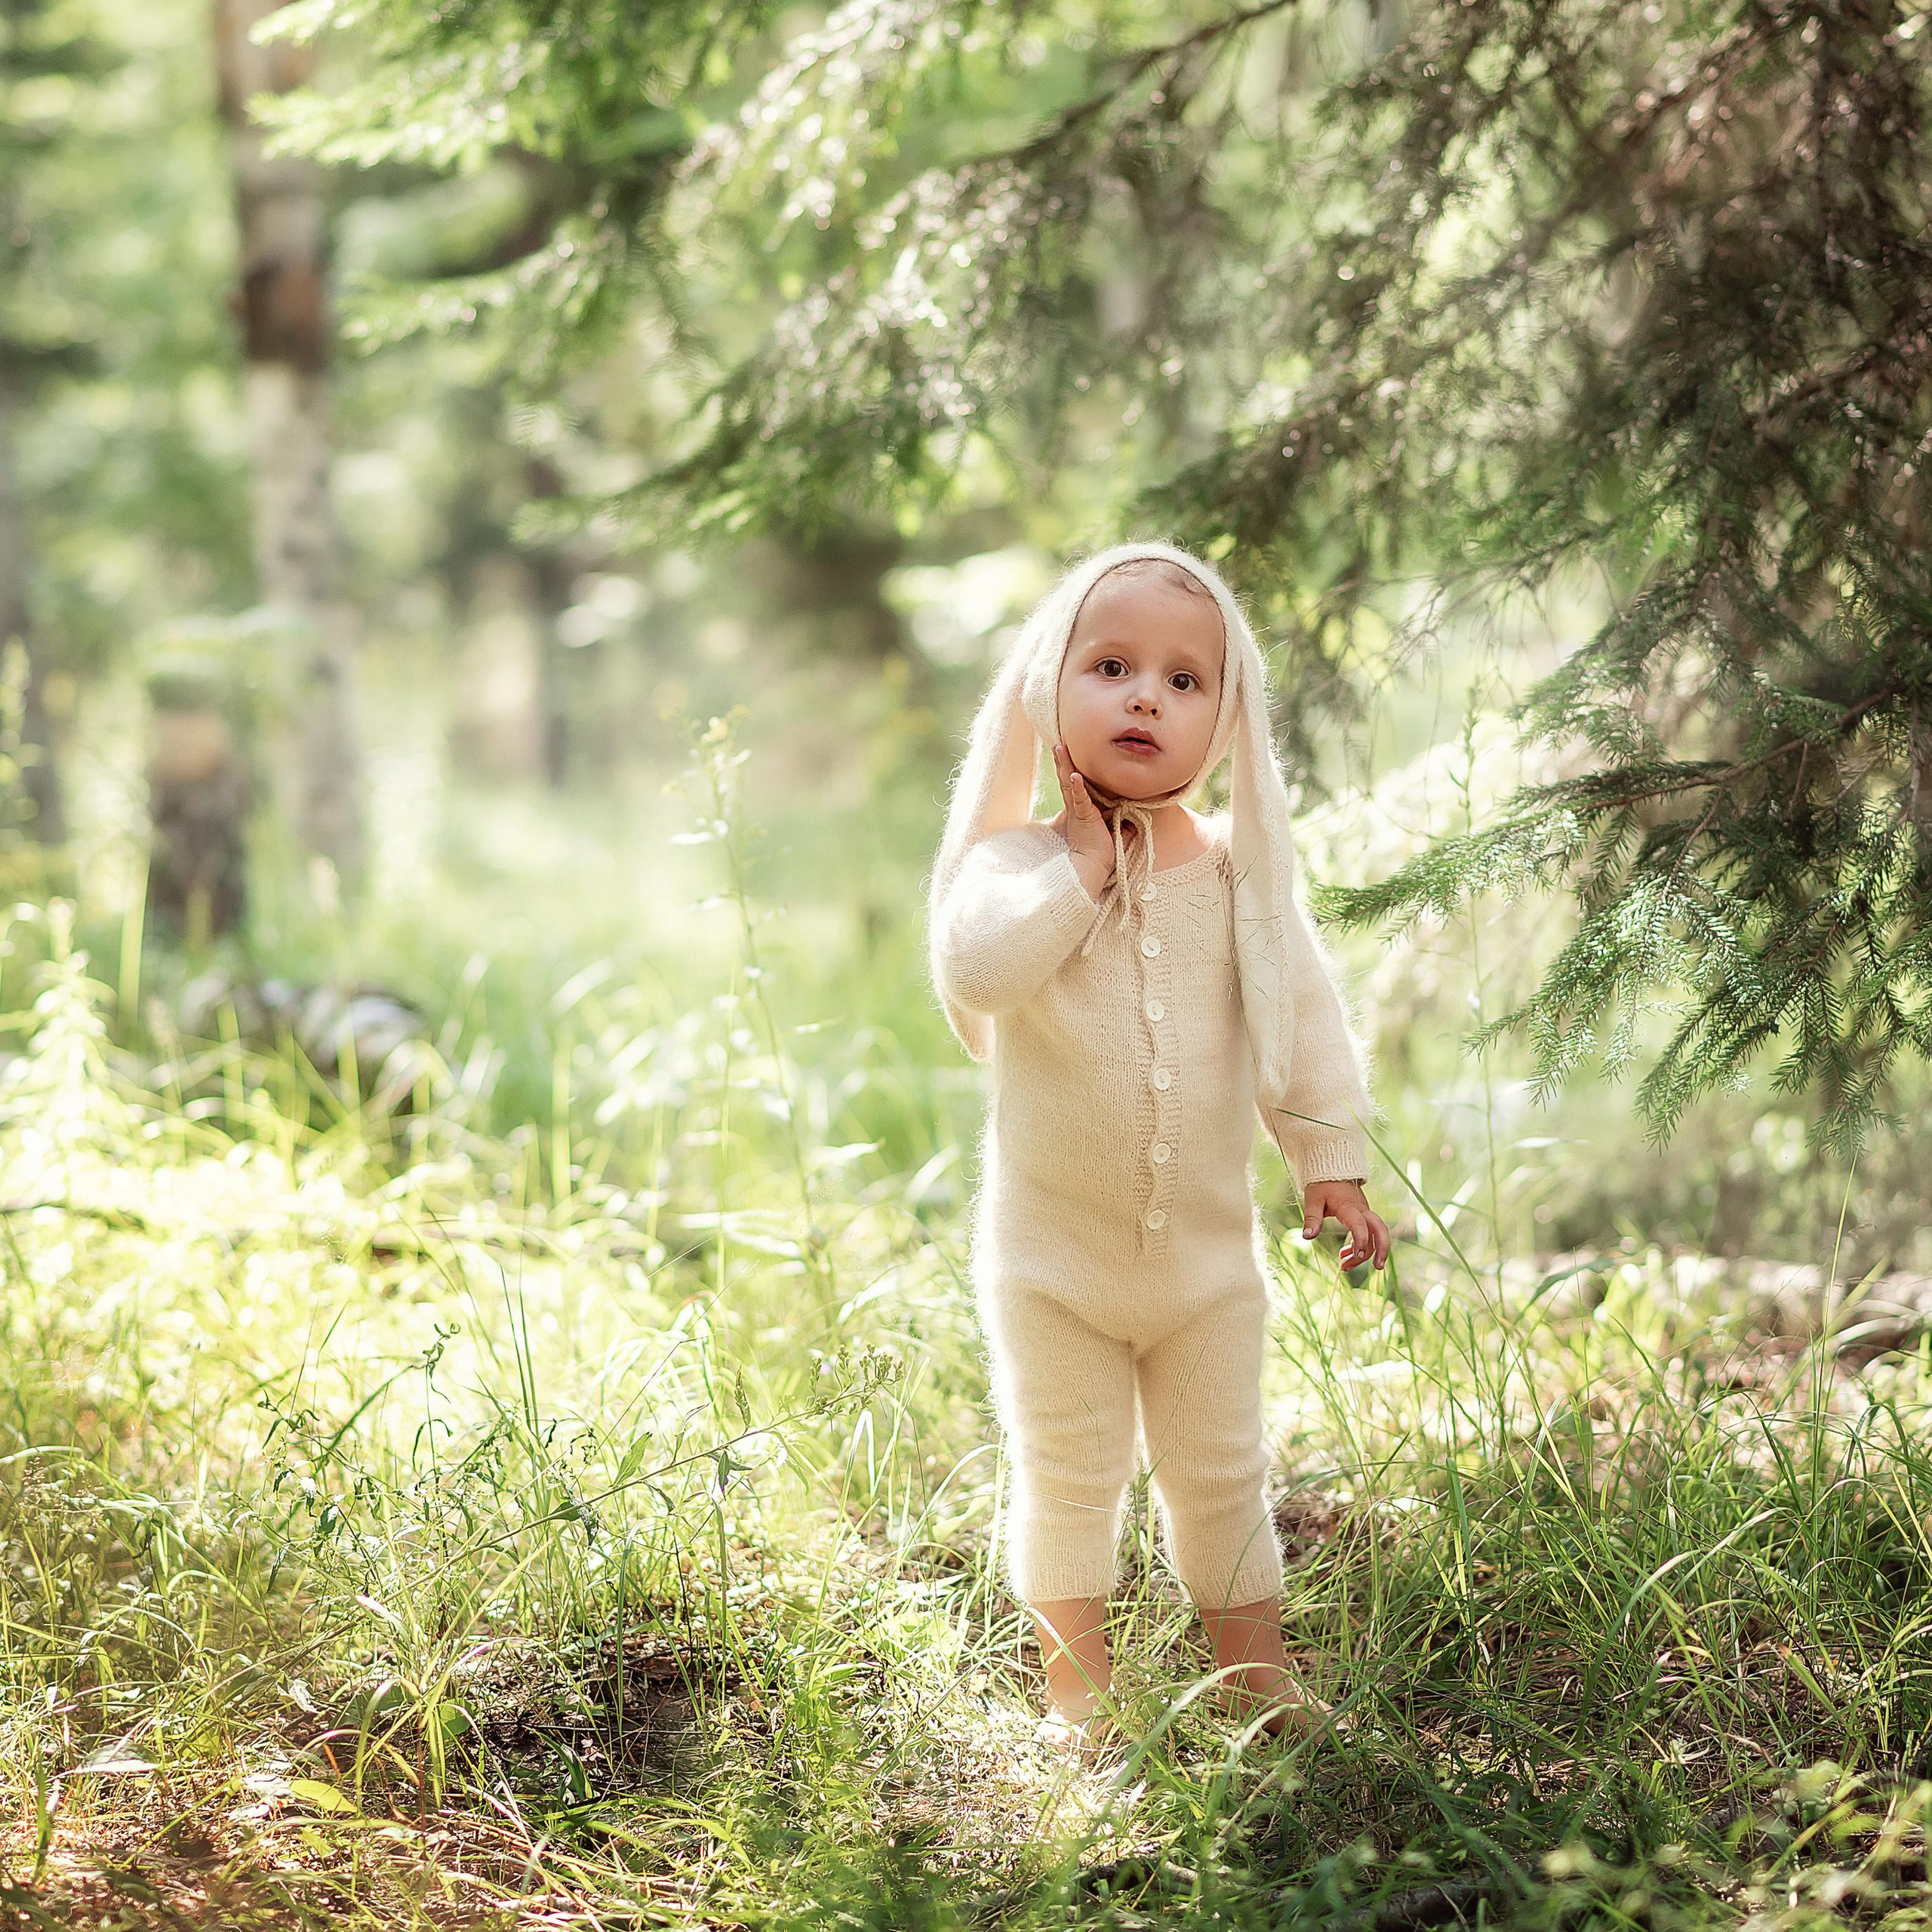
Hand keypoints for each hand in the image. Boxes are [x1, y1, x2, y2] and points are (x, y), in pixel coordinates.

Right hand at [1050, 742, 1130, 900]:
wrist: (1092, 867)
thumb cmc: (1102, 855)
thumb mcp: (1117, 836)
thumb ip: (1125, 827)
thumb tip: (1136, 821)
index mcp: (1082, 810)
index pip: (1076, 787)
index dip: (1072, 771)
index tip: (1069, 756)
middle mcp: (1076, 808)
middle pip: (1068, 779)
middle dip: (1062, 762)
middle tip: (1058, 745)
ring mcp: (1078, 811)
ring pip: (1069, 783)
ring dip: (1065, 765)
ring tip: (1059, 749)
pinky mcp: (1083, 816)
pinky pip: (1079, 798)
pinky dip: (1077, 786)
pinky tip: (1074, 774)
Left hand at [1301, 1180, 1390, 1271]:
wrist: (1331, 1170)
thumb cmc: (1321, 1185)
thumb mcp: (1313, 1200)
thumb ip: (1312, 1218)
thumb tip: (1307, 1237)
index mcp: (1349, 1207)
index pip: (1360, 1224)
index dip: (1360, 1240)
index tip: (1356, 1255)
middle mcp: (1362, 1211)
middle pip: (1380, 1229)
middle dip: (1381, 1249)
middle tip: (1377, 1267)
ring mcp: (1364, 1214)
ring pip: (1374, 1235)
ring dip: (1365, 1253)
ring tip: (1345, 1267)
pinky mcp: (1362, 1217)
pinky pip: (1367, 1234)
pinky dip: (1358, 1247)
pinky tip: (1345, 1256)